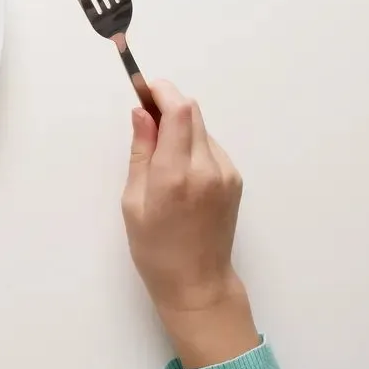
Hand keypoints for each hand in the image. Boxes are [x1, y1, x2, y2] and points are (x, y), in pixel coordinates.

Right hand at [122, 81, 257, 368]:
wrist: (197, 282)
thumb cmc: (155, 248)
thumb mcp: (133, 201)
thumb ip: (141, 152)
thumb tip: (141, 114)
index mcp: (176, 175)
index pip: (178, 112)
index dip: (161, 91)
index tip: (143, 85)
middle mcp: (207, 169)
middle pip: (192, 113)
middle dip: (168, 104)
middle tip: (143, 111)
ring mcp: (226, 173)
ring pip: (201, 129)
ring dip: (179, 126)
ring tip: (157, 151)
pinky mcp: (235, 179)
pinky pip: (209, 147)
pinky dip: (190, 144)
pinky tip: (176, 169)